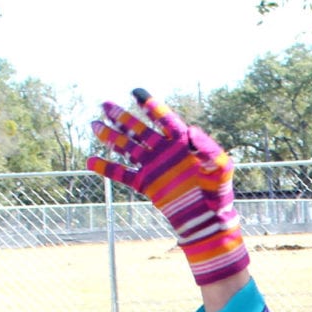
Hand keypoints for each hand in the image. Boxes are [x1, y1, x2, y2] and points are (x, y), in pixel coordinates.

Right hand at [87, 90, 250, 290]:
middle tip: (106, 105)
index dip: (150, 105)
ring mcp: (153, 166)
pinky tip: (91, 161)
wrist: (207, 218)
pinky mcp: (146, 184)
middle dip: (123, 118)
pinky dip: (108, 168)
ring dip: (111, 137)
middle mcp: (164, 151)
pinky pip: (123, 174)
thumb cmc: (218, 192)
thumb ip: (207, 148)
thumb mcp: (220, 167)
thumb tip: (191, 130)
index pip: (164, 118)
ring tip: (95, 125)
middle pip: (139, 129)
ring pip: (128, 147)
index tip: (136, 92)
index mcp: (181, 142)